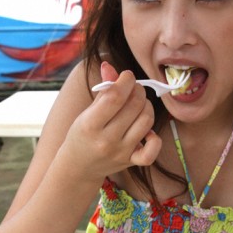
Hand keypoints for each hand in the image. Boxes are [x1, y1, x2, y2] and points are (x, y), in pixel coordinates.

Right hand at [62, 61, 160, 177]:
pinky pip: (152, 151)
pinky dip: (154, 138)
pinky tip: (145, 131)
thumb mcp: (86, 111)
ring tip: (138, 105)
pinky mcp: (131, 162)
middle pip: (135, 105)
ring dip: (146, 106)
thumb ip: (102, 90)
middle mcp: (106, 140)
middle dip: (137, 90)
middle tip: (132, 88)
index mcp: (90, 124)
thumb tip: (110, 66)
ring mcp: (120, 153)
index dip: (125, 80)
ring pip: (146, 121)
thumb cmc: (82, 134)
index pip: (114, 96)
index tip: (126, 76)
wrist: (78, 167)